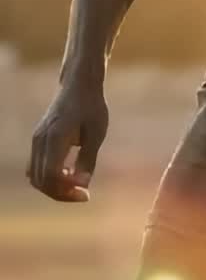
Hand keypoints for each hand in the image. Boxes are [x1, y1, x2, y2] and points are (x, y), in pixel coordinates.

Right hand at [27, 81, 108, 200]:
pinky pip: (35, 168)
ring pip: (35, 177)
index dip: (66, 191)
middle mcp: (40, 141)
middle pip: (41, 181)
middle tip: (84, 194)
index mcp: (56, 137)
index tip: (86, 193)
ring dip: (54, 188)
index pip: (51, 176)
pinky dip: (48, 178)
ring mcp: (36, 141)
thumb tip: (82, 186)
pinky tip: (68, 174)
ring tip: (76, 185)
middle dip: (61, 194)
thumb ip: (88, 160)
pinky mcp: (37, 141)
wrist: (78, 85)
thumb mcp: (96, 134)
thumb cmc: (91, 107)